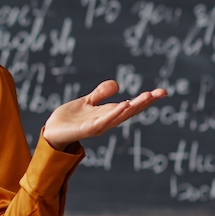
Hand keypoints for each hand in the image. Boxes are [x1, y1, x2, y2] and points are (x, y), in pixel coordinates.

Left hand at [42, 80, 166, 150]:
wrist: (52, 131)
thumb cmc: (70, 118)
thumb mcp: (87, 101)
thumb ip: (100, 94)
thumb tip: (117, 84)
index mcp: (108, 113)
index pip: (131, 106)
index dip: (146, 100)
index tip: (162, 92)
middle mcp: (106, 121)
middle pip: (129, 111)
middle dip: (144, 103)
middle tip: (159, 93)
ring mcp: (98, 126)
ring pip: (118, 116)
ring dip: (132, 107)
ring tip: (145, 97)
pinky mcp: (86, 129)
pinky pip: (102, 121)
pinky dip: (113, 114)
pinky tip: (122, 105)